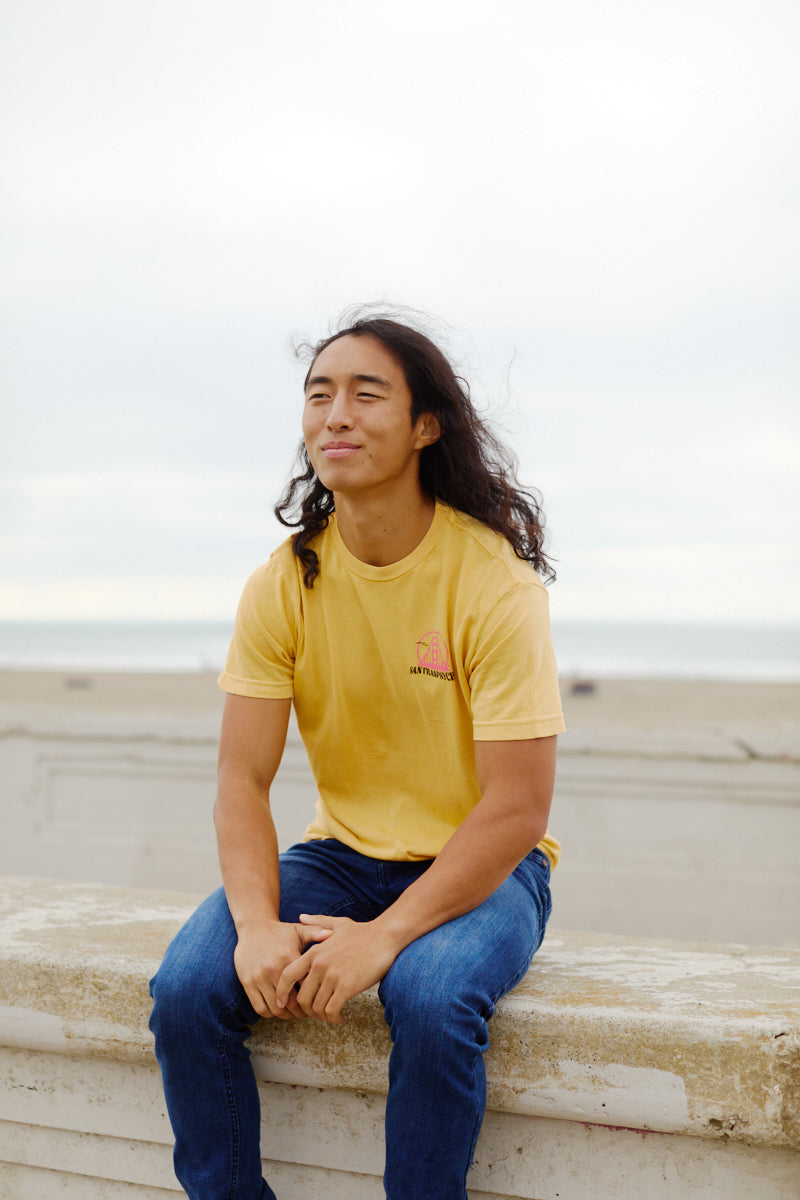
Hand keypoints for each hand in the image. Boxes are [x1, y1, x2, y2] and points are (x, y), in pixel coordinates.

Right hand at [234, 919, 331, 1019]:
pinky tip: (277, 1008)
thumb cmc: (280, 931)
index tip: (318, 1001)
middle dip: (302, 1011)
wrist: (253, 927)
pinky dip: (269, 1013)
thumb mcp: (299, 930)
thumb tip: (333, 934)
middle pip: (292, 1002)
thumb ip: (316, 933)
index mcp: (289, 957)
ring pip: (275, 1008)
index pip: (305, 986)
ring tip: (293, 1012)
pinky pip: (260, 1007)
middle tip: (308, 1012)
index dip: (314, 997)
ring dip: (286, 1015)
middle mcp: (274, 969)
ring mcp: (260, 977)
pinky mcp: (248, 983)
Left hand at [274, 914, 399, 1024]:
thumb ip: (316, 922)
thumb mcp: (337, 924)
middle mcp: (320, 965)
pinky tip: (340, 1017)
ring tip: (330, 1016)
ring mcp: (333, 976)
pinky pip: (331, 1010)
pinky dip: (334, 1018)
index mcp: (314, 952)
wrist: (385, 937)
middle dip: (306, 1010)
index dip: (282, 992)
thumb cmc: (362, 932)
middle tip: (317, 1013)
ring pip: (316, 1007)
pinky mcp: (347, 986)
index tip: (284, 1003)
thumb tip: (300, 917)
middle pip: (301, 998)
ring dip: (321, 1016)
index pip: (287, 975)